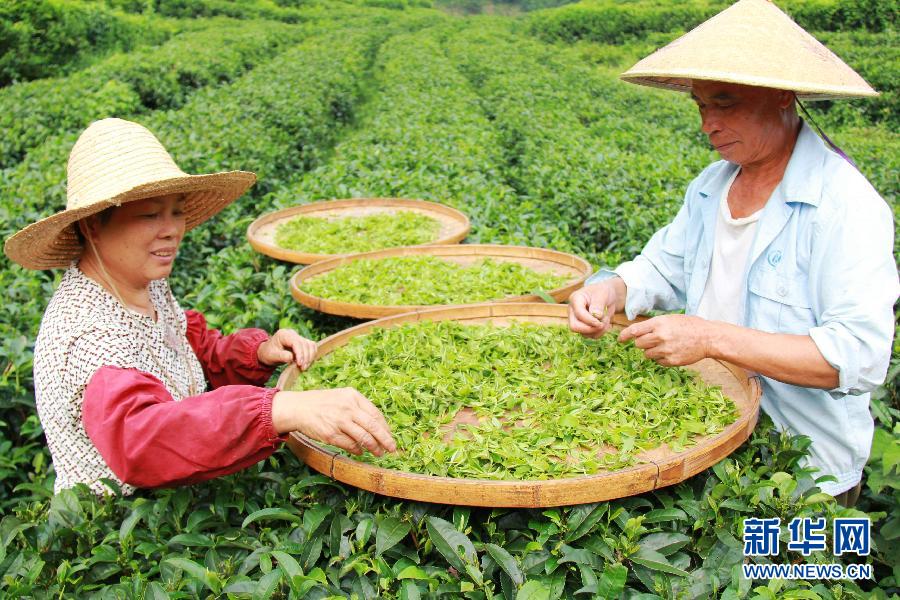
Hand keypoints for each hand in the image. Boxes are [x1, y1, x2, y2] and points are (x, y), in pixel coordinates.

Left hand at [258, 329, 316, 370]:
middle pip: (305, 343)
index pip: (296, 342)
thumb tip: (292, 357)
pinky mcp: (303, 342)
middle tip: (303, 368)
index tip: (300, 364)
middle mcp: (292, 334)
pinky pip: (312, 347)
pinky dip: (312, 355)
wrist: (268, 352)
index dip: (300, 353)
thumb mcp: (272, 356)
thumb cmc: (268, 354)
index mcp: (283, 334)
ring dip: (310, 356)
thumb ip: (281, 356)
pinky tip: (307, 363)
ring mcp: (298, 337)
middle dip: (306, 357)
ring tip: (305, 367)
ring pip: (311, 345)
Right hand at [271, 387, 396, 455]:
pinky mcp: (331, 434)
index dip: (385, 428)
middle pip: (373, 427)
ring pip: (364, 438)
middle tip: (392, 449)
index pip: (375, 414)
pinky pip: (350, 445)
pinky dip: (357, 450)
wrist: (298, 408)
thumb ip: (358, 408)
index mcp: (353, 396)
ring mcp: (339, 421)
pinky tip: (360, 451)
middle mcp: (348, 408)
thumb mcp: (342, 397)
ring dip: (374, 448)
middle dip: (385, 440)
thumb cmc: (322, 403)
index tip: (390, 436)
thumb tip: (378, 425)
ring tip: (378, 453)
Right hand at [568, 278, 623, 337]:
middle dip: (590, 329)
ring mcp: (577, 320)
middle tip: (602, 324)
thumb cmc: (602, 292)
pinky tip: (605, 323)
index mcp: (575, 299)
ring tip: (606, 320)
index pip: (579, 314)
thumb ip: (598, 305)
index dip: (590, 320)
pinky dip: (599, 332)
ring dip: (597, 330)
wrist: (606, 295)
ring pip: (583, 333)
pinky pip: (590, 335)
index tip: (601, 322)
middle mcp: (573, 311)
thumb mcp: (602, 294)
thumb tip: (596, 316)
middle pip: (574, 327)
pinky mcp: (583, 327)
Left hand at [618, 314, 711, 365]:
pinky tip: (672, 352)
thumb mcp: (670, 319)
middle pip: (638, 344)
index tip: (620, 339)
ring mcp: (665, 350)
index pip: (634, 330)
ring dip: (651, 351)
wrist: (708, 337)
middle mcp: (660, 336)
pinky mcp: (671, 361)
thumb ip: (653, 325)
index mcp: (659, 323)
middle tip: (652, 341)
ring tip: (665, 345)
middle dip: (641, 343)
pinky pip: (658, 362)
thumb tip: (636, 333)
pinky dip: (661, 358)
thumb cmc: (688, 326)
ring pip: (647, 354)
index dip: (624, 335)